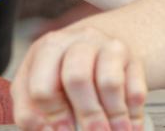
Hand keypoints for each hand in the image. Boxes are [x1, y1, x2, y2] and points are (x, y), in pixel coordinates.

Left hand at [11, 27, 147, 130]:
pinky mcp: (132, 58)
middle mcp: (76, 42)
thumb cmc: (60, 71)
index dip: (53, 115)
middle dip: (86, 115)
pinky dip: (133, 115)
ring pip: (110, 83)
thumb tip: (44, 130)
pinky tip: (129, 128)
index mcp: (46, 50)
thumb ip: (29, 111)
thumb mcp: (33, 84)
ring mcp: (106, 47)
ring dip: (113, 117)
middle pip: (77, 78)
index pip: (43, 85)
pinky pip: (135, 89)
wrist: (96, 48)